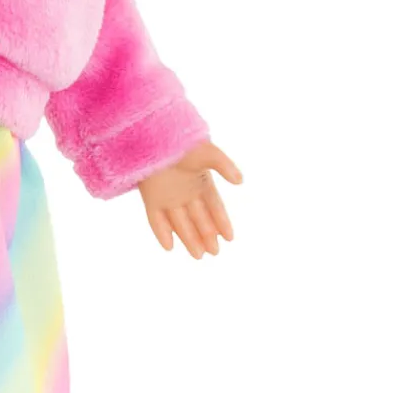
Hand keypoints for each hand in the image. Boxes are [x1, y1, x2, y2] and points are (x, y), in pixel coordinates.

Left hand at [138, 139, 242, 258]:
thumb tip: (240, 181)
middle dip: (207, 235)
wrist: (155, 136)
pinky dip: (162, 232)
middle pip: (199, 219)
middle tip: (215, 252)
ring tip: (198, 255)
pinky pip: (156, 219)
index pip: (214, 207)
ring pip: (180, 223)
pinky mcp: (151, 198)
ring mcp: (168, 197)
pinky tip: (169, 247)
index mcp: (201, 182)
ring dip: (189, 239)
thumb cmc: (183, 143)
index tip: (230, 238)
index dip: (222, 222)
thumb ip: (224, 165)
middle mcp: (186, 193)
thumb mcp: (207, 152)